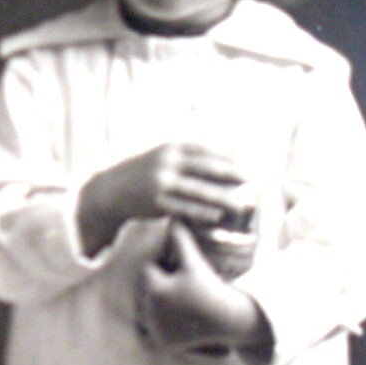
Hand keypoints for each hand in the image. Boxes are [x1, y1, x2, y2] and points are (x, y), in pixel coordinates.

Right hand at [79, 142, 247, 254]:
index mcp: (171, 147)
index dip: (229, 160)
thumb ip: (188, 156)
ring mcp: (162, 182)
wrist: (112, 189)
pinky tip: (217, 217)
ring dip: (224, 198)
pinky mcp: (157, 202)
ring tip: (242, 205)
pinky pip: (186, 209)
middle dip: (233, 176)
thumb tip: (224, 156)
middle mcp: (168, 162)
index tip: (245, 169)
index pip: (208, 151)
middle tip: (252, 182)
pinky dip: (204, 213)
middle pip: (208, 169)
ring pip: (200, 191)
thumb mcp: (163, 156)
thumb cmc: (144, 173)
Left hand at [137, 224, 264, 351]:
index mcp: (155, 290)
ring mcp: (156, 329)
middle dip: (157, 283)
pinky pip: (150, 329)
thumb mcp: (194, 261)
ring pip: (144, 308)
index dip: (162, 266)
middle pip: (144, 289)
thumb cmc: (211, 287)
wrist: (230, 320)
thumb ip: (180, 239)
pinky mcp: (162, 343)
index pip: (148, 269)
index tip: (178, 269)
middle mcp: (151, 312)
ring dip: (153, 301)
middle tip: (179, 283)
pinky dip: (158, 321)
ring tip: (178, 299)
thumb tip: (171, 217)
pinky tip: (175, 316)